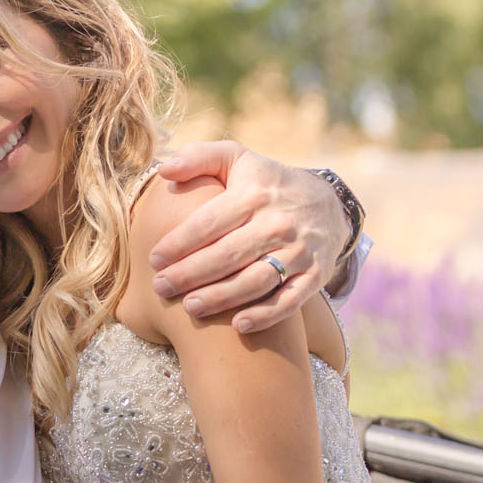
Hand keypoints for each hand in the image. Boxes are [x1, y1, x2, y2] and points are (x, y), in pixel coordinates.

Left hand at [148, 142, 350, 332]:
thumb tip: (164, 171)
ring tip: (189, 307)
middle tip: (161, 288)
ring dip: (221, 298)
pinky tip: (238, 325)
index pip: (209, 222)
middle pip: (227, 255)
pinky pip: (291, 300)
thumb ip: (198, 158)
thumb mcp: (236, 158)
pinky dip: (266, 315)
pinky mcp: (316, 274)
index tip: (154, 259)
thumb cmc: (266, 182)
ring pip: (255, 281)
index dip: (179, 243)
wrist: (328, 202)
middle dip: (190, 275)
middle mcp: (277, 222)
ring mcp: (299, 250)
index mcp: (254, 193)